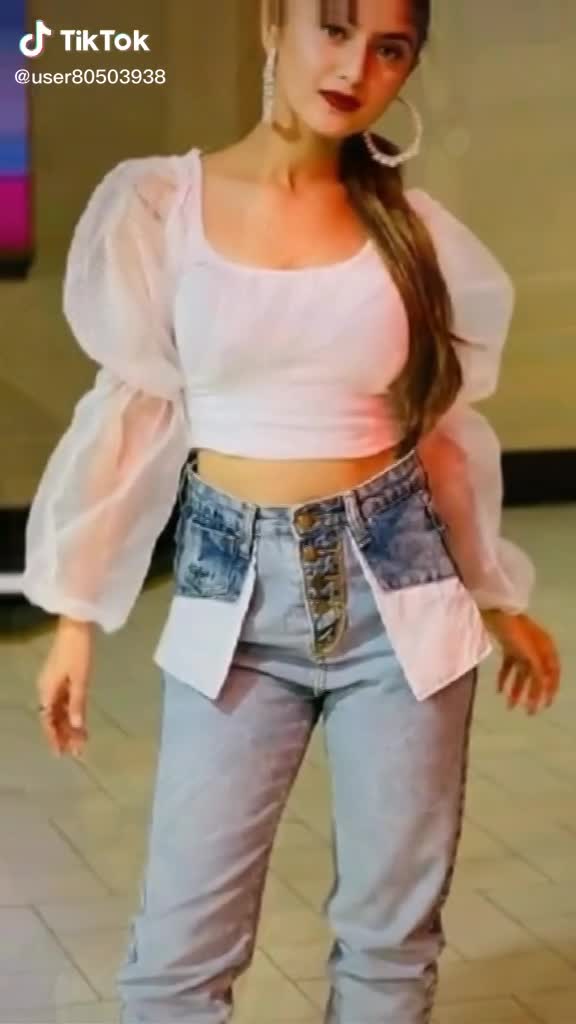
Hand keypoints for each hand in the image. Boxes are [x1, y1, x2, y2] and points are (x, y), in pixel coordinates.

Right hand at [36, 618, 92, 757]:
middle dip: (64, 735)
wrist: (76, 627)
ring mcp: (55, 684)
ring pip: (60, 711)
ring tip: (81, 742)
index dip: (54, 737)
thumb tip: (75, 726)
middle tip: (77, 751)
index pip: (48, 720)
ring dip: (69, 726)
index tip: (61, 754)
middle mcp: (48, 690)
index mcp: (47, 691)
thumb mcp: (80, 680)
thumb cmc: (77, 652)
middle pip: (54, 718)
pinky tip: (80, 723)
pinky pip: (66, 701)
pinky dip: (73, 713)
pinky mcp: (64, 678)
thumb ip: (77, 704)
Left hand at [481, 610, 560, 714]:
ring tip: (509, 706)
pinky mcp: (509, 647)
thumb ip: (538, 669)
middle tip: (528, 712)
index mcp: (547, 648)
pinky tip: (499, 690)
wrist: (494, 610)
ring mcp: (523, 648)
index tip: (544, 706)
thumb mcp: (529, 651)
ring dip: (517, 690)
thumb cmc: (514, 629)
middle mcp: (538, 649)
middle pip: (537, 677)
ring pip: (522, 674)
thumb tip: (544, 687)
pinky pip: (509, 667)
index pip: (553, 674)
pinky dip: (505, 678)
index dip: (550, 691)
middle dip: (532, 695)